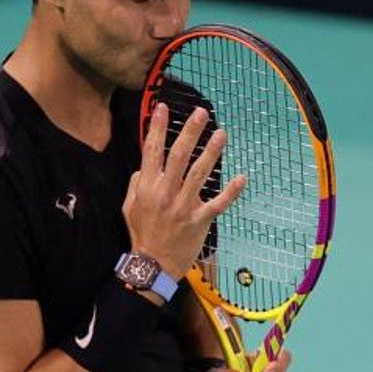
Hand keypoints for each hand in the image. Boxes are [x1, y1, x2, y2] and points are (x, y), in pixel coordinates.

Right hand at [124, 103, 246, 277]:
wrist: (153, 264)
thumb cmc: (142, 233)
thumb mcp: (129, 206)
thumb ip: (137, 183)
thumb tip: (145, 166)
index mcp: (148, 186)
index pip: (152, 150)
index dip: (157, 127)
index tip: (162, 107)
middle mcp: (166, 192)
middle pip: (179, 156)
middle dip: (190, 132)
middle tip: (201, 113)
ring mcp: (184, 206)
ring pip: (200, 174)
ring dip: (212, 152)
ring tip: (221, 134)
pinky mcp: (200, 220)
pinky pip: (218, 203)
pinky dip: (232, 191)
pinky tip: (243, 177)